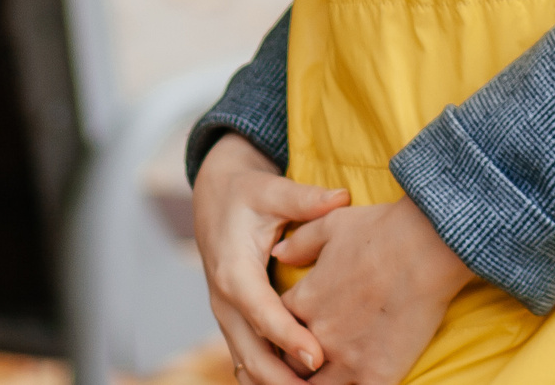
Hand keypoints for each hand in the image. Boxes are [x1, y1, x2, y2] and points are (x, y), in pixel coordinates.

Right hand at [192, 133, 350, 382]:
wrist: (214, 197)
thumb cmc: (246, 193)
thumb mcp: (271, 189)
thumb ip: (304, 199)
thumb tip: (340, 197)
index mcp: (234, 271)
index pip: (262, 313)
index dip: (289, 338)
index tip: (318, 358)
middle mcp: (225, 300)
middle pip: (251, 353)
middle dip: (282, 379)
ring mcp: (226, 315)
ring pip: (246, 363)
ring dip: (274, 384)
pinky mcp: (233, 321)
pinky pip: (247, 357)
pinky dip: (266, 377)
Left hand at [273, 199, 477, 384]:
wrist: (426, 247)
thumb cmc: (382, 230)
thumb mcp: (332, 225)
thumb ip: (301, 242)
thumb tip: (279, 253)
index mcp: (304, 301)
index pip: (278, 328)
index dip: (286, 329)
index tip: (300, 326)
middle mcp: (318, 335)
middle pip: (293, 362)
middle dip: (301, 360)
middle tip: (318, 353)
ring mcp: (346, 360)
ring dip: (320, 381)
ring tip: (335, 373)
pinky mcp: (376, 375)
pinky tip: (364, 381)